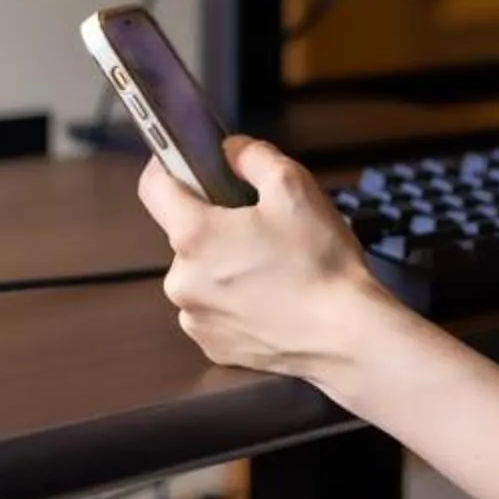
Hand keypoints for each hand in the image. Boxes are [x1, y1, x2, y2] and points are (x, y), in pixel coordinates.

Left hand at [138, 136, 402, 384]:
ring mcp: (195, 318)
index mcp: (193, 235)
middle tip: (259, 224)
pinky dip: (232, 301)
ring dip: (222, 265)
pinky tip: (270, 300)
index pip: (153, 187)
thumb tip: (230, 152)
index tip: (190, 161)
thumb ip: (253, 157)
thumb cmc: (319, 259)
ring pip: (199, 274)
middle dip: (214, 223)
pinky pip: (213, 310)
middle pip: (184, 234)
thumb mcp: (294, 188)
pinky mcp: (213, 347)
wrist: (345, 338)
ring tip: (271, 268)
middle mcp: (180, 280)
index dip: (168, 165)